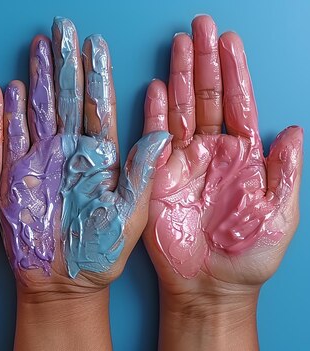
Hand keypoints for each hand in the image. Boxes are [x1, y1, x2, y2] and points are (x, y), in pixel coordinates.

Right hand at [0, 17, 169, 350]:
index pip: (99, 106)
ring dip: (39, 78)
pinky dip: (8, 114)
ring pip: (39, 110)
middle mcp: (71, 152)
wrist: (62, 283)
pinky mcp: (16, 176)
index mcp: (101, 158)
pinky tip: (9, 88)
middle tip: (62, 28)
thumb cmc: (100, 254)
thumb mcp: (129, 216)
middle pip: (68, 98)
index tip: (95, 43)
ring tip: (38, 46)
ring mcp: (42, 161)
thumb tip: (162, 133)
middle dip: (65, 62)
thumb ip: (142, 174)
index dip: (97, 74)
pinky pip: (11, 138)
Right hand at [142, 15, 302, 349]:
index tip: (230, 41)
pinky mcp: (157, 177)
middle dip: (205, 61)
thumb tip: (294, 129)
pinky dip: (155, 114)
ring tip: (180, 45)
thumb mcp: (278, 215)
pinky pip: (155, 139)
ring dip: (181, 77)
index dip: (234, 73)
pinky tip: (158, 88)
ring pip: (182, 111)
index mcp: (244, 158)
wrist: (209, 285)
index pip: (239, 105)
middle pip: (208, 98)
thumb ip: (285, 172)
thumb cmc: (246, 254)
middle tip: (200, 26)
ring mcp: (183, 162)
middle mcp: (213, 152)